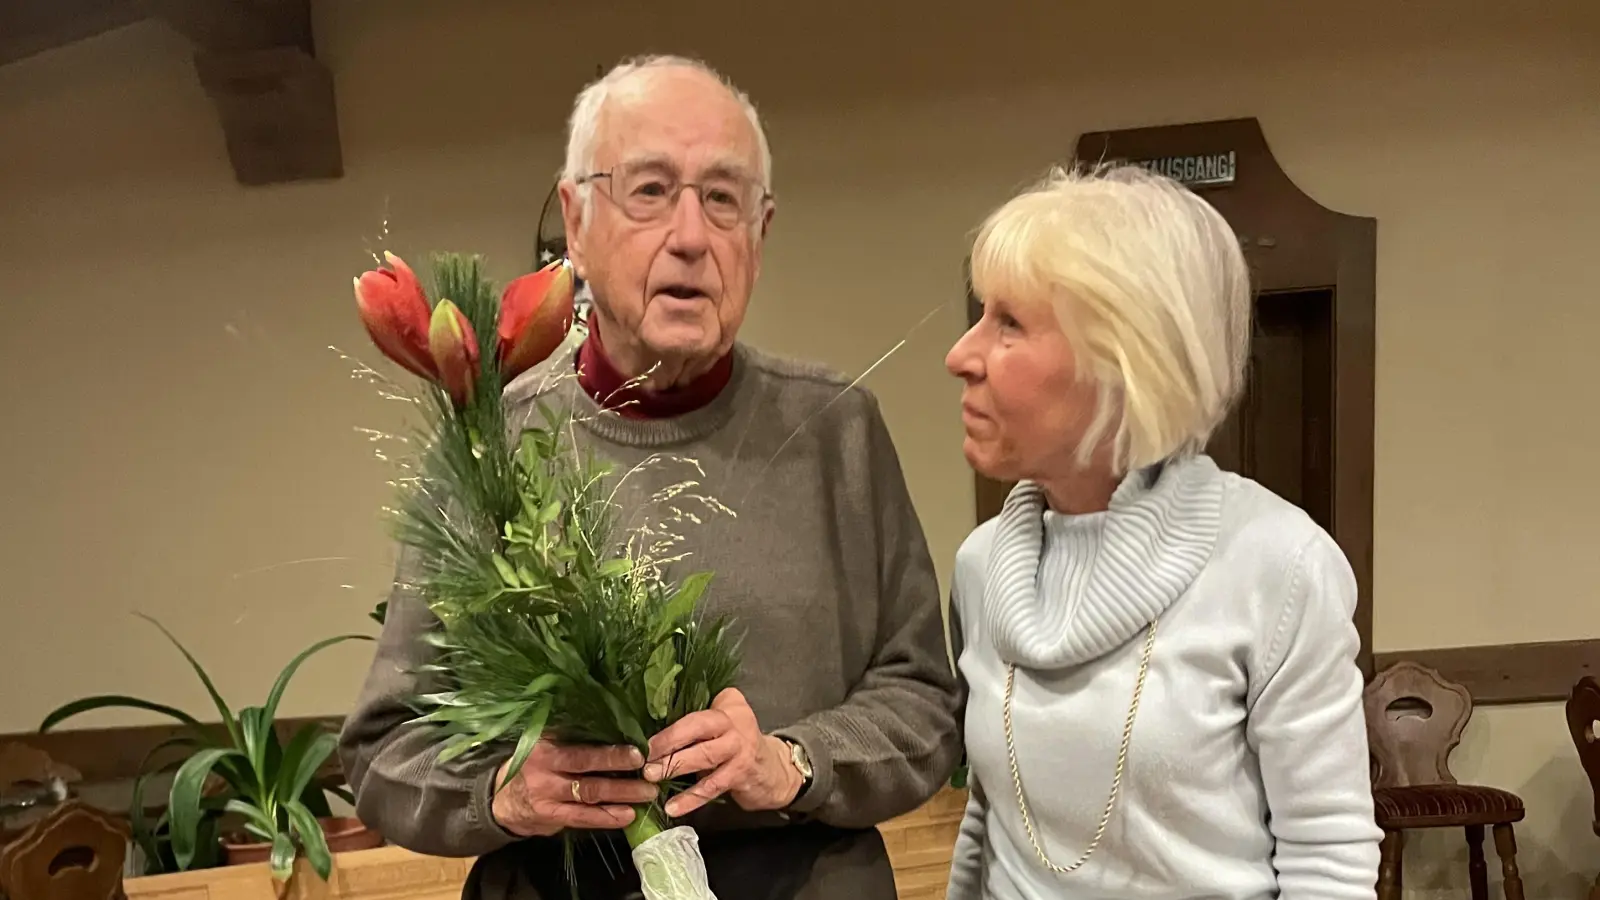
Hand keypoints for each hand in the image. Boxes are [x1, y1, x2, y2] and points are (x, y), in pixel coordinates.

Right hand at [489, 741, 658, 837]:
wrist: (502, 800)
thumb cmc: (533, 764)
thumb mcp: (543, 743)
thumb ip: (570, 735)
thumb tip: (613, 723)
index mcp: (545, 743)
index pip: (579, 743)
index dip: (608, 748)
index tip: (636, 749)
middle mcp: (545, 767)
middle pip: (586, 765)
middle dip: (618, 765)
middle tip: (646, 766)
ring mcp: (547, 793)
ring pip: (589, 793)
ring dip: (621, 794)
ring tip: (647, 792)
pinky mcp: (552, 815)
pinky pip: (583, 818)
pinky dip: (607, 817)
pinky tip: (627, 816)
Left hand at [642, 688, 804, 817]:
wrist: (774, 769)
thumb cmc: (738, 743)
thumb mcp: (725, 720)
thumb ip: (700, 717)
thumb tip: (655, 724)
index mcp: (727, 707)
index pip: (695, 712)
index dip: (670, 726)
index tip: (645, 739)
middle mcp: (735, 724)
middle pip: (697, 729)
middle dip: (667, 743)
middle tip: (643, 757)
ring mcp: (739, 749)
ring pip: (703, 756)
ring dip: (674, 767)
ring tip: (651, 776)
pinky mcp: (741, 774)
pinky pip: (711, 787)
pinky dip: (690, 799)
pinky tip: (672, 807)